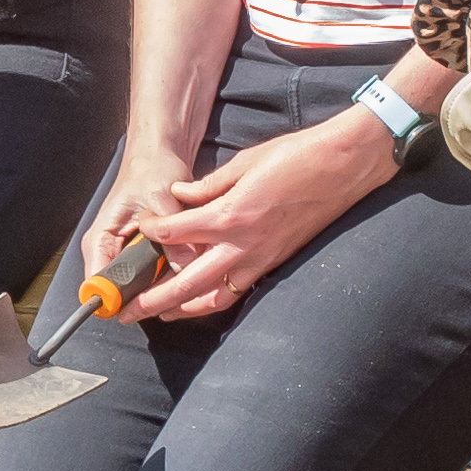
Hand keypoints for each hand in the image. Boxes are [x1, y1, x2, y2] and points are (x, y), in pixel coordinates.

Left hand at [124, 112, 398, 326]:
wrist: (344, 165)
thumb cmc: (297, 156)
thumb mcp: (244, 162)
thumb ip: (208, 185)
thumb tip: (180, 196)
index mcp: (230, 214)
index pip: (175, 232)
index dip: (151, 231)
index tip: (139, 230)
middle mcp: (243, 244)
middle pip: (186, 283)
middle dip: (152, 299)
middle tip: (126, 310)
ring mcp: (261, 258)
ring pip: (212, 298)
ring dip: (181, 310)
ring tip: (157, 314)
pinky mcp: (274, 262)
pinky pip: (237, 291)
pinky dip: (213, 300)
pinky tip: (198, 301)